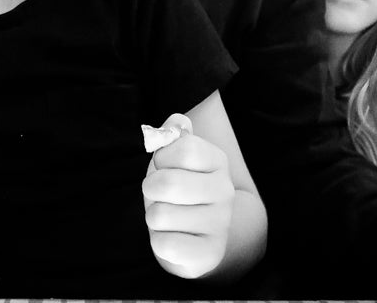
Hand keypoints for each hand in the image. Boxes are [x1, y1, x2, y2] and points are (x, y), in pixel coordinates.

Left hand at [141, 113, 234, 278]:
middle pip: (168, 183)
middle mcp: (225, 191)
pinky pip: (165, 244)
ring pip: (160, 215)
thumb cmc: (181, 190)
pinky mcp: (210, 253)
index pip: (184, 148)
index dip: (163, 157)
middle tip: (158, 194)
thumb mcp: (176, 159)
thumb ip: (174, 134)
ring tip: (168, 217)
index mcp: (217, 161)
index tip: (164, 165)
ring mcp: (220, 224)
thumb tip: (177, 122)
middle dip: (151, 188)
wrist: (201, 237)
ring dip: (154, 217)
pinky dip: (159, 241)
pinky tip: (172, 237)